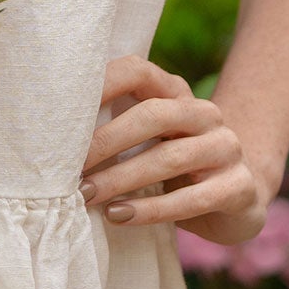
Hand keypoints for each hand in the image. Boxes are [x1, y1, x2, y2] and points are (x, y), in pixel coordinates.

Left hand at [80, 57, 278, 243]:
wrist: (238, 200)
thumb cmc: (172, 169)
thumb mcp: (144, 144)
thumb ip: (112, 131)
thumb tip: (49, 137)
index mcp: (176, 94)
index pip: (137, 71)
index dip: (101, 84)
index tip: (61, 110)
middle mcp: (204, 113)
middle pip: (153, 115)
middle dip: (107, 141)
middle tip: (71, 168)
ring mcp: (226, 148)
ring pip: (170, 158)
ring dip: (122, 179)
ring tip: (87, 197)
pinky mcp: (239, 187)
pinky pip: (193, 198)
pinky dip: (151, 210)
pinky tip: (119, 217)